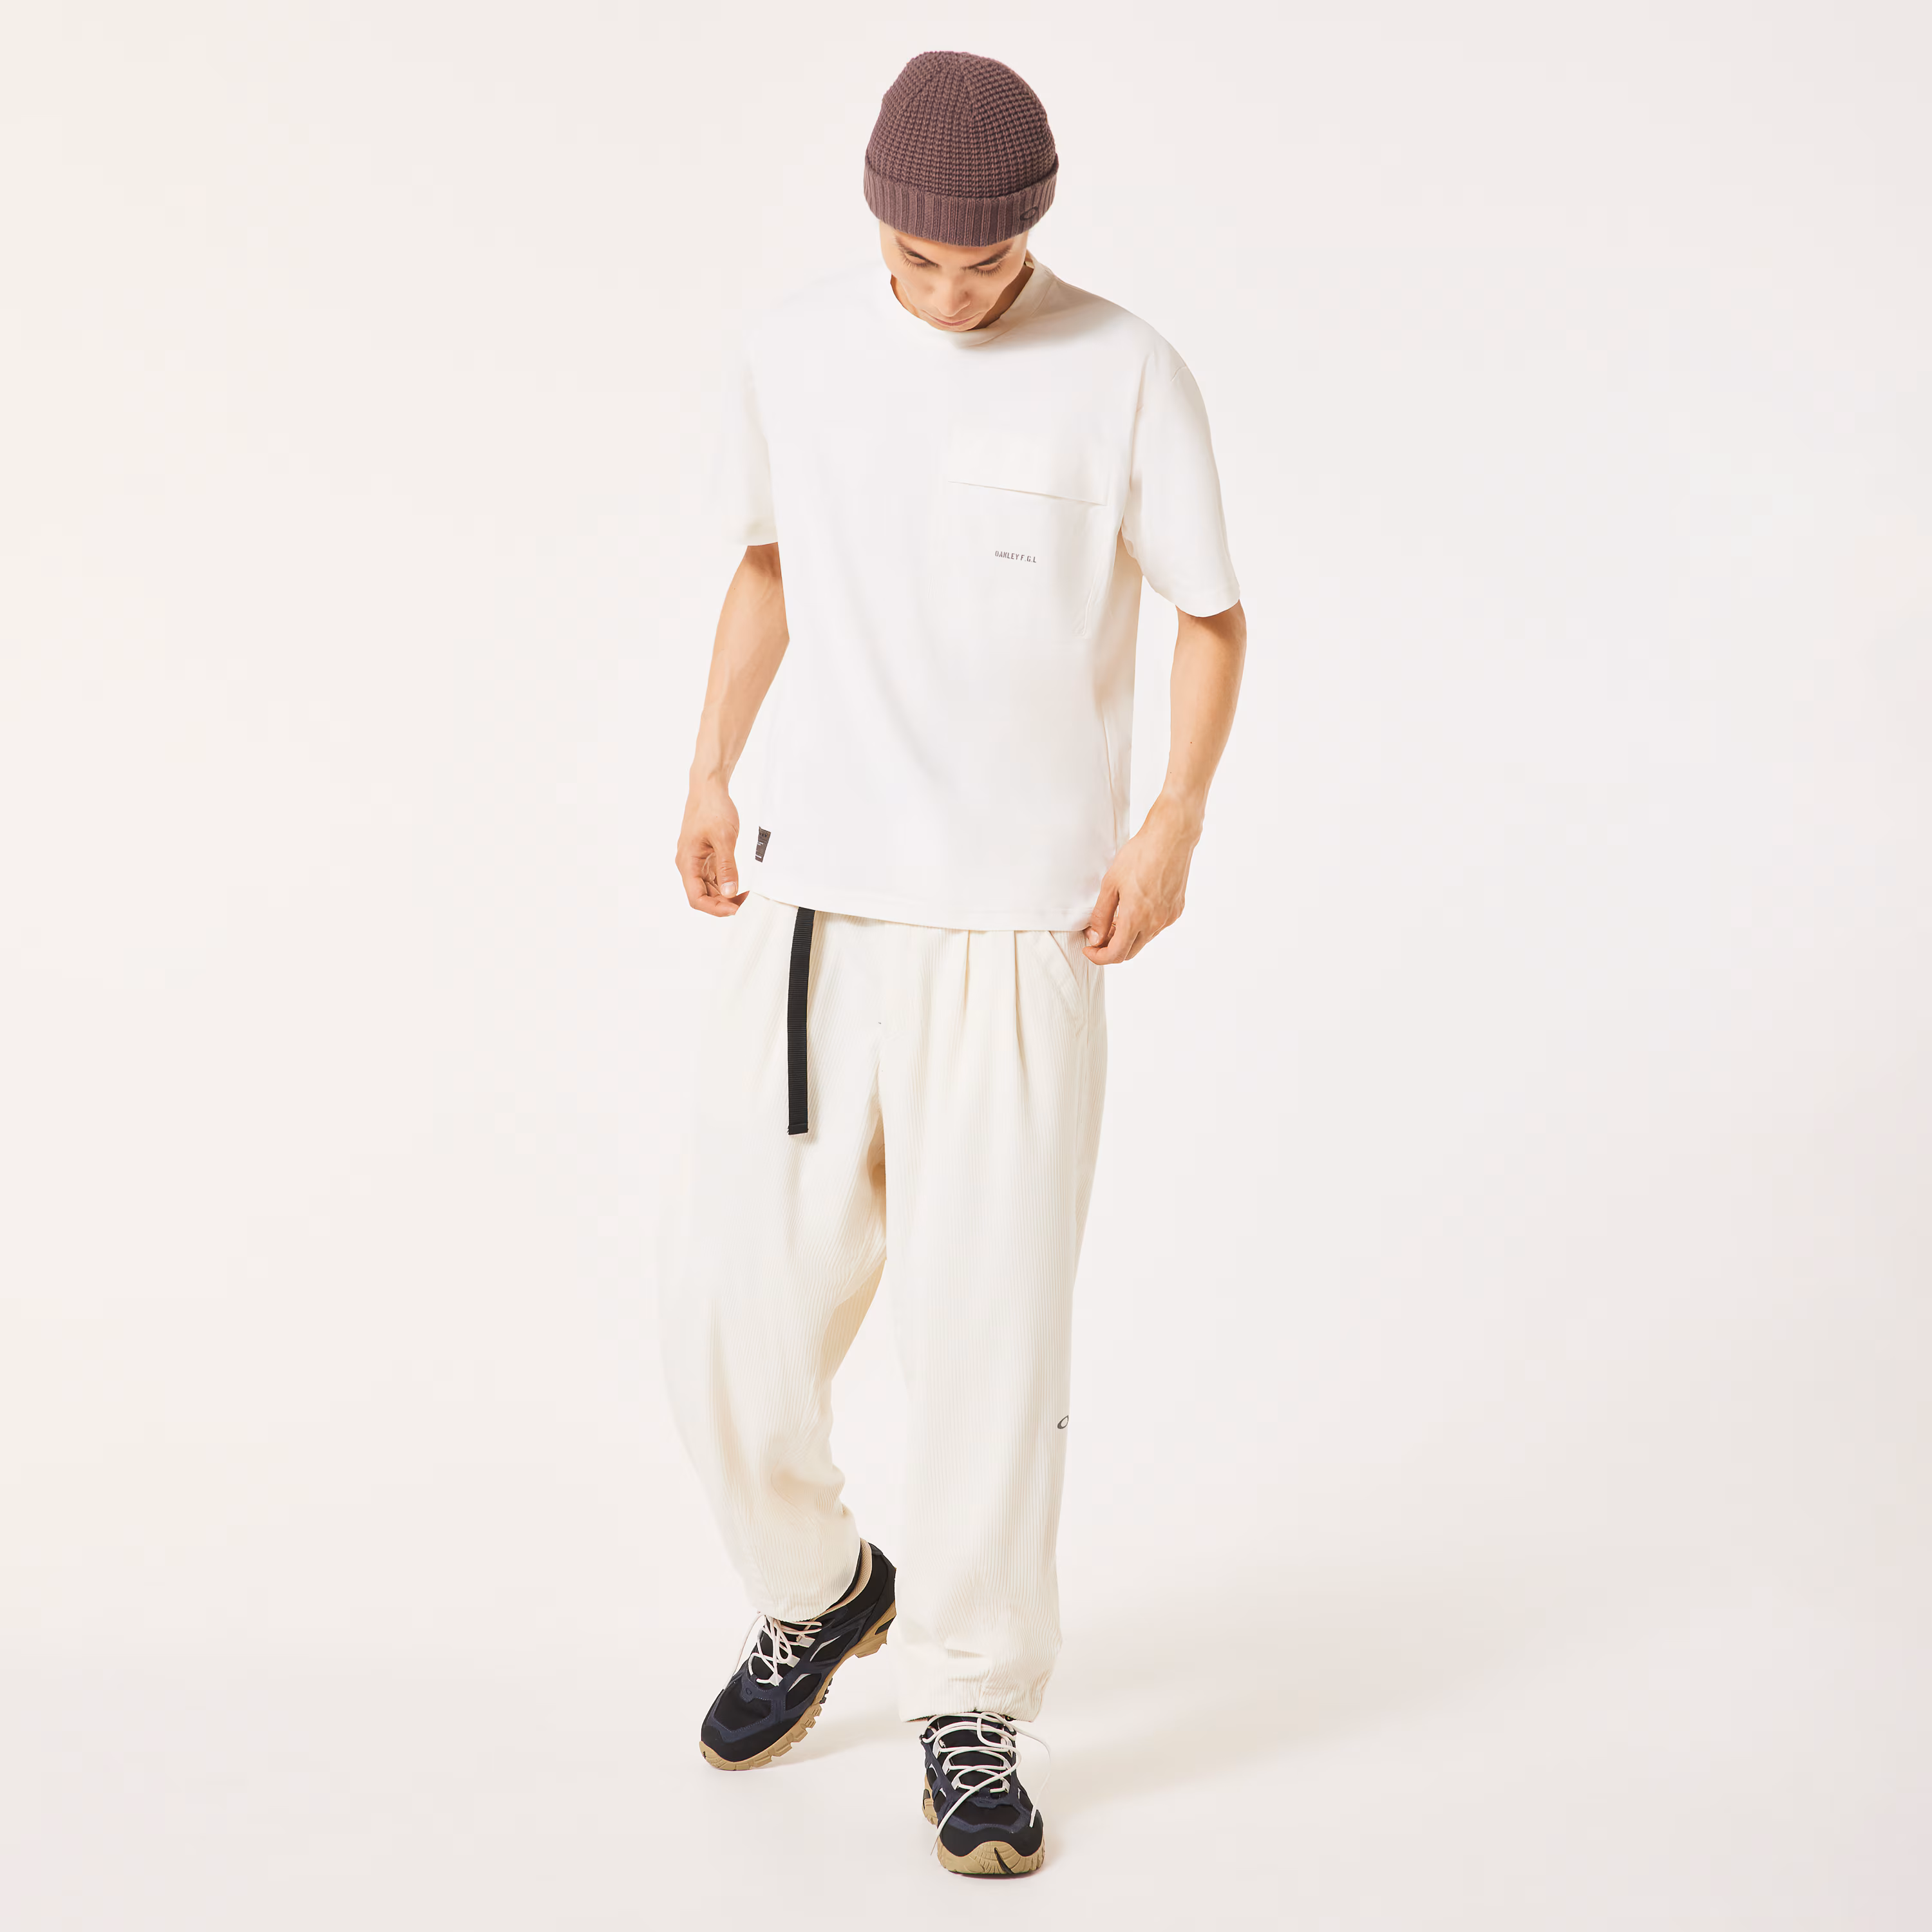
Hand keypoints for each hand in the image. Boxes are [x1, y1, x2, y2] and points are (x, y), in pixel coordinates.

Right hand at [676, 781, 746, 915]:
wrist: (709, 788)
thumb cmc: (712, 808)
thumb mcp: (724, 838)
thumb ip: (726, 867)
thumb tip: (728, 892)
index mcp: (687, 862)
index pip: (696, 898)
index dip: (715, 908)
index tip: (735, 909)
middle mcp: (689, 865)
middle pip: (702, 896)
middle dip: (723, 903)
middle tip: (746, 903)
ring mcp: (696, 861)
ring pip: (708, 888)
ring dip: (725, 895)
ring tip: (745, 896)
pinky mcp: (705, 856)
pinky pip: (713, 877)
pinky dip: (725, 884)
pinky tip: (739, 884)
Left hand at [1082, 796, 1201, 963]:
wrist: (1171, 838)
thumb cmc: (1139, 855)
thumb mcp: (1110, 883)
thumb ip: (1101, 915)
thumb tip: (1095, 937)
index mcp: (1135, 918)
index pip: (1115, 955)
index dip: (1098, 957)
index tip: (1088, 948)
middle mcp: (1154, 923)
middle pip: (1129, 952)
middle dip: (1110, 949)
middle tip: (1097, 934)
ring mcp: (1167, 918)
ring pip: (1143, 940)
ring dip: (1127, 937)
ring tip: (1114, 918)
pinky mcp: (1176, 910)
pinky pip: (1155, 927)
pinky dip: (1142, 926)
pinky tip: (1134, 908)